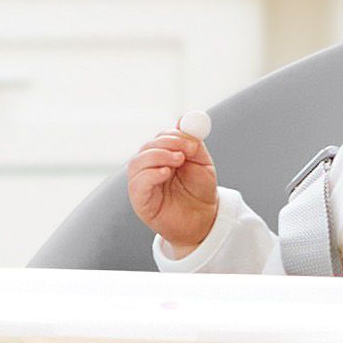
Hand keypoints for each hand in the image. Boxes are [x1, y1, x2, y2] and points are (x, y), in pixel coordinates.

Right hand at [128, 124, 219, 254]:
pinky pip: (138, 182)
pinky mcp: (139, 200)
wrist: (204, 221)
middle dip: (167, 142)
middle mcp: (149, 168)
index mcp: (162, 157)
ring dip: (158, 155)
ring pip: (138, 162)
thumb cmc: (200, 193)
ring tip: (178, 161)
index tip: (191, 139)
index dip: (173, 134)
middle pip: (147, 147)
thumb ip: (193, 142)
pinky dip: (150, 174)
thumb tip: (184, 120)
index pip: (159, 138)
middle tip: (186, 148)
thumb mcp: (202, 163)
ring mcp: (142, 184)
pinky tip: (165, 173)